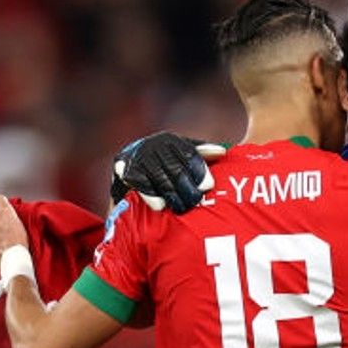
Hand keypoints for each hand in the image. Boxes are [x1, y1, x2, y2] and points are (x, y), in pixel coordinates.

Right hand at [112, 132, 227, 212]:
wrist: (126, 165)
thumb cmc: (162, 162)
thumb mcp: (179, 155)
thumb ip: (201, 153)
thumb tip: (222, 152)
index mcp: (170, 140)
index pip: (189, 155)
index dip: (200, 171)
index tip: (208, 186)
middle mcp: (153, 145)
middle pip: (176, 170)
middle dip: (187, 188)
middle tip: (196, 202)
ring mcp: (139, 157)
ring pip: (161, 180)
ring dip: (172, 196)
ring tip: (181, 208)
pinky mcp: (125, 169)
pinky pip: (143, 185)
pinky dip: (152, 196)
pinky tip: (161, 206)